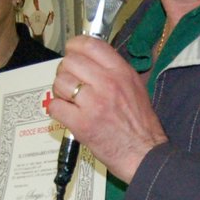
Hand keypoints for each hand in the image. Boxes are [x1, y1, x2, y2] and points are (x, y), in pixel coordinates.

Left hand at [47, 37, 167, 182]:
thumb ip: (113, 71)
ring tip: (69, 100)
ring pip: (59, 82)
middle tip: (71, 83)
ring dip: (60, 91)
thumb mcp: (135, 87)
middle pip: (70, 62)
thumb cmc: (140, 124)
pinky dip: (57, 110)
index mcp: (121, 72)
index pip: (90, 45)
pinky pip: (54, 107)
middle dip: (65, 71)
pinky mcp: (81, 124)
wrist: (144, 154)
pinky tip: (67, 115)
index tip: (72, 53)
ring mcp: (93, 103)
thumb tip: (88, 61)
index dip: (75, 46)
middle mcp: (107, 83)